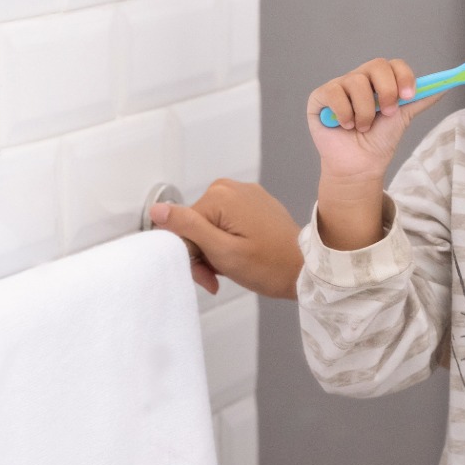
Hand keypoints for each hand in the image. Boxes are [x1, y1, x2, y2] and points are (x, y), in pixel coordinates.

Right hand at [148, 179, 302, 297]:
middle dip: (201, 254)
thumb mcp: (222, 252)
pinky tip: (237, 257)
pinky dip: (225, 243)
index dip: (190, 255)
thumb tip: (157, 209)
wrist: (306, 269)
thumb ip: (188, 228)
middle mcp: (229, 187)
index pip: (182, 226)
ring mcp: (242, 194)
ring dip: (212, 251)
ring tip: (229, 269)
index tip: (206, 275)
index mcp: (219, 195)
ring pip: (207, 225)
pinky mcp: (251, 204)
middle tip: (216, 277)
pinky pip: (224, 223)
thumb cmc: (270, 265)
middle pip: (194, 224)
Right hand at [307, 58, 440, 249]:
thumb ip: (420, 100)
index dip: (403, 76)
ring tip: (363, 128)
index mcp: (380, 81)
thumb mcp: (403, 118)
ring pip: (356, 82)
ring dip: (365, 111)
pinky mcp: (320, 98)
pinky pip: (334, 93)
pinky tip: (345, 125)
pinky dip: (344, 113)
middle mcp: (359, 79)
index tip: (409, 96)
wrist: (360, 166)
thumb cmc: (379, 141)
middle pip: (376, 65)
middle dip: (387, 91)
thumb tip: (443, 86)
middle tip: (387, 113)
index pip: (393, 64)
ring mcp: (339, 86)